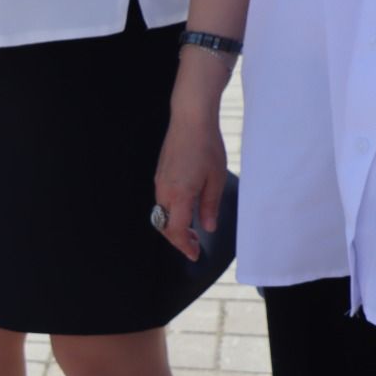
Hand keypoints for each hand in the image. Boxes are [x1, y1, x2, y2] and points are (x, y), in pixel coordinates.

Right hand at [153, 113, 228, 261]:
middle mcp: (164, 192)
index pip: (177, 230)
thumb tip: (208, 226)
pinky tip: (186, 209)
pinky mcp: (160, 176)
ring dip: (175, 226)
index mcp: (179, 195)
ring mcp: (160, 183)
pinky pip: (162, 202)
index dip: (185, 246)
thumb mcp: (216, 179)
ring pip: (162, 215)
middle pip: (166, 226)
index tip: (194, 255)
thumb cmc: (206, 146)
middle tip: (195, 246)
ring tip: (193, 230)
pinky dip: (172, 212)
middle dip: (179, 239)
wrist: (190, 120)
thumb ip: (210, 206)